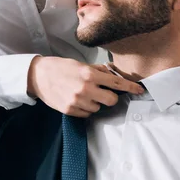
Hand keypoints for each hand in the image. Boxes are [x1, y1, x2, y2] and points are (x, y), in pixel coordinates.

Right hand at [27, 57, 143, 116]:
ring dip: (95, 102)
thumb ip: (97, 71)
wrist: (38, 76)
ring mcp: (77, 101)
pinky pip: (87, 114)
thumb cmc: (60, 67)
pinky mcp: (70, 110)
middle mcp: (85, 89)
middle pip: (111, 100)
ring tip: (82, 94)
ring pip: (98, 108)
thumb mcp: (80, 65)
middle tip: (101, 92)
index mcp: (89, 75)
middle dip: (109, 97)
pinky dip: (85, 108)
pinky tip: (76, 99)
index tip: (140, 90)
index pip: (116, 83)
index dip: (131, 88)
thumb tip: (112, 75)